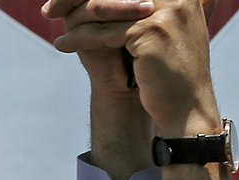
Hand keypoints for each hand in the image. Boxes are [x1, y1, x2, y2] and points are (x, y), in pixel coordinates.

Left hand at [49, 0, 219, 135]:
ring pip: (105, 7)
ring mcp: (165, 12)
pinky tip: (63, 44)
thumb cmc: (169, 72)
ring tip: (52, 21)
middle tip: (50, 7)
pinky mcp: (150, 32)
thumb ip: (140, 5)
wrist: (187, 110)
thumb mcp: (159, 27)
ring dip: (74, 17)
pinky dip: (80, 38)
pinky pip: (104, 31)